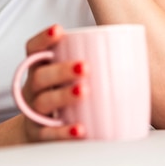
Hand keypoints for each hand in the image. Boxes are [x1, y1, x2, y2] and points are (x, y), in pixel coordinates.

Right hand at [19, 24, 87, 141]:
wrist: (40, 133)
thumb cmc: (63, 98)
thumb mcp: (66, 78)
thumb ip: (88, 64)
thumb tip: (132, 52)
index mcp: (39, 69)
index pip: (34, 49)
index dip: (43, 38)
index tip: (59, 30)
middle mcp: (33, 89)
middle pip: (39, 76)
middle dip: (61, 70)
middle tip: (85, 66)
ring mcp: (34, 112)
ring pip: (43, 102)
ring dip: (63, 95)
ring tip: (85, 91)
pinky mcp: (39, 135)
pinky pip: (48, 134)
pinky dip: (63, 132)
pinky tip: (80, 129)